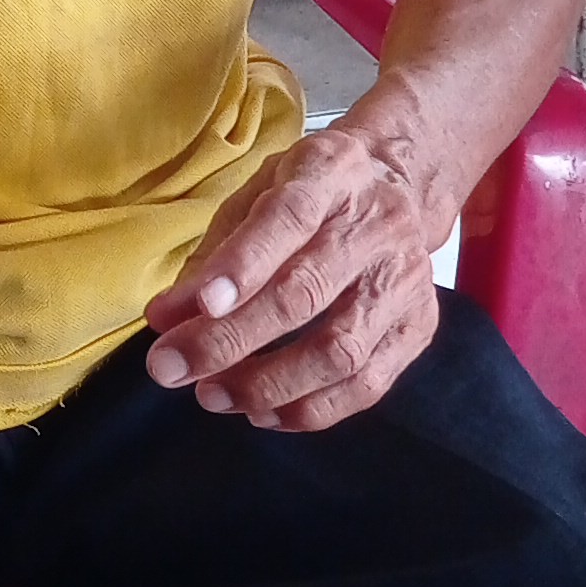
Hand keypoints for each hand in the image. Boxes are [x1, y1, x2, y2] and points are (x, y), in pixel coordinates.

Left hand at [142, 119, 448, 432]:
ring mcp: (405, 279)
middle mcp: (377, 226)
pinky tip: (264, 413)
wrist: (399, 186)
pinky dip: (312, 410)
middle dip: (229, 340)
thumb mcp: (254, 196)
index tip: (193, 308)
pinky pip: (368, 383)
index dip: (240, 268)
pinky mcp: (419, 325)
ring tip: (212, 395)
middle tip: (170, 369)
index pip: (287, 220)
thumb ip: (212, 256)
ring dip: (267, 385)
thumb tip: (166, 319)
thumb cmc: (312, 195)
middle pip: (305, 294)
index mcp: (330, 173)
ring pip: (340, 350)